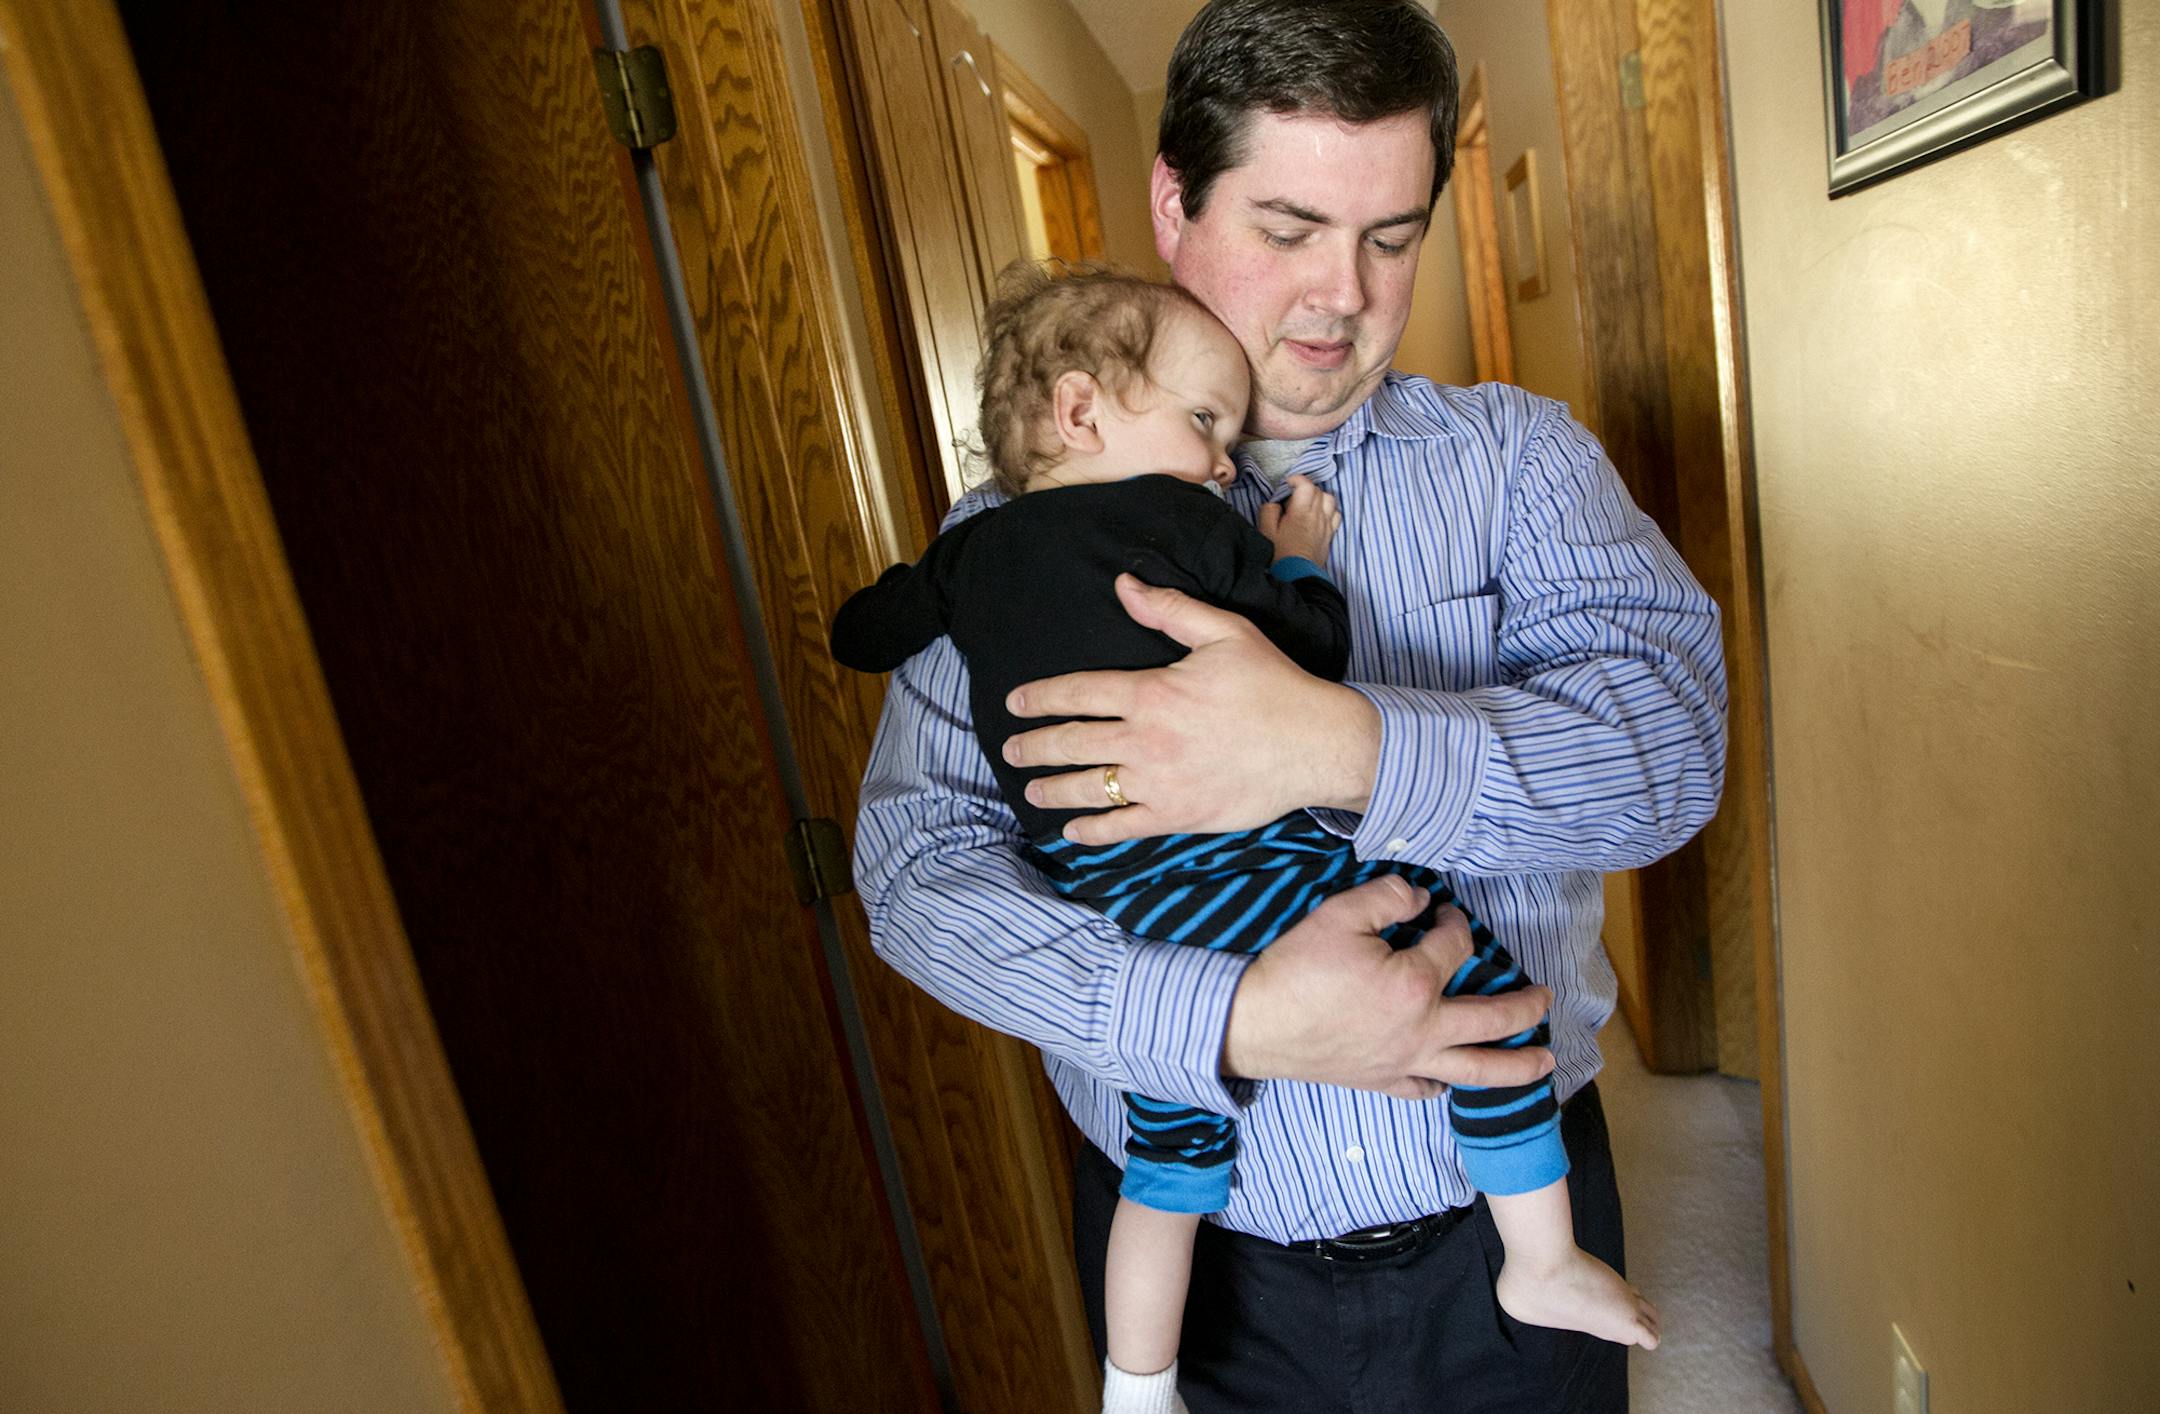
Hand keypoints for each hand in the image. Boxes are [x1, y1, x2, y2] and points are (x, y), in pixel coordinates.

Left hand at [1005, 575, 1380, 843]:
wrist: (1316, 744)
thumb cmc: (1273, 685)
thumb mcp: (1224, 632)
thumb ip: (1168, 609)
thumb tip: (1123, 584)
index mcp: (1151, 692)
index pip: (1078, 693)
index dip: (1041, 697)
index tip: (1017, 703)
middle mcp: (1145, 740)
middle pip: (1072, 743)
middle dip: (1034, 746)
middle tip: (1011, 750)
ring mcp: (1159, 783)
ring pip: (1088, 789)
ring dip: (1052, 789)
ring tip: (1031, 788)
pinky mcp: (1178, 816)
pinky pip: (1123, 827)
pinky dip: (1093, 831)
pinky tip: (1074, 830)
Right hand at [1222, 876, 1554, 1096]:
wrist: (1254, 1025)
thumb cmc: (1295, 969)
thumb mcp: (1338, 914)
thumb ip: (1387, 897)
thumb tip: (1419, 898)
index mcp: (1416, 984)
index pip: (1457, 946)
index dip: (1455, 922)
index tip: (1443, 912)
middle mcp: (1423, 1029)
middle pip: (1493, 1020)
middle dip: (1526, 1006)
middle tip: (1547, 997)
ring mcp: (1406, 1062)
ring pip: (1477, 1070)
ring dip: (1517, 1067)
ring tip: (1545, 1065)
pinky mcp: (1382, 1081)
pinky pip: (1427, 1091)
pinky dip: (1447, 1086)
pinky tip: (1454, 1080)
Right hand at [1256, 474, 1340, 567]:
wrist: (1297, 577)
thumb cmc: (1279, 555)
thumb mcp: (1266, 531)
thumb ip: (1269, 511)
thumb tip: (1276, 503)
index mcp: (1301, 512)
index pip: (1306, 485)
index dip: (1296, 479)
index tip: (1287, 484)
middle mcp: (1317, 515)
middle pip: (1318, 490)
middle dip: (1305, 488)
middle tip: (1292, 497)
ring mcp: (1326, 525)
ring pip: (1330, 500)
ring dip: (1319, 497)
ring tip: (1308, 504)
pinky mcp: (1330, 535)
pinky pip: (1336, 515)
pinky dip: (1329, 510)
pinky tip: (1319, 516)